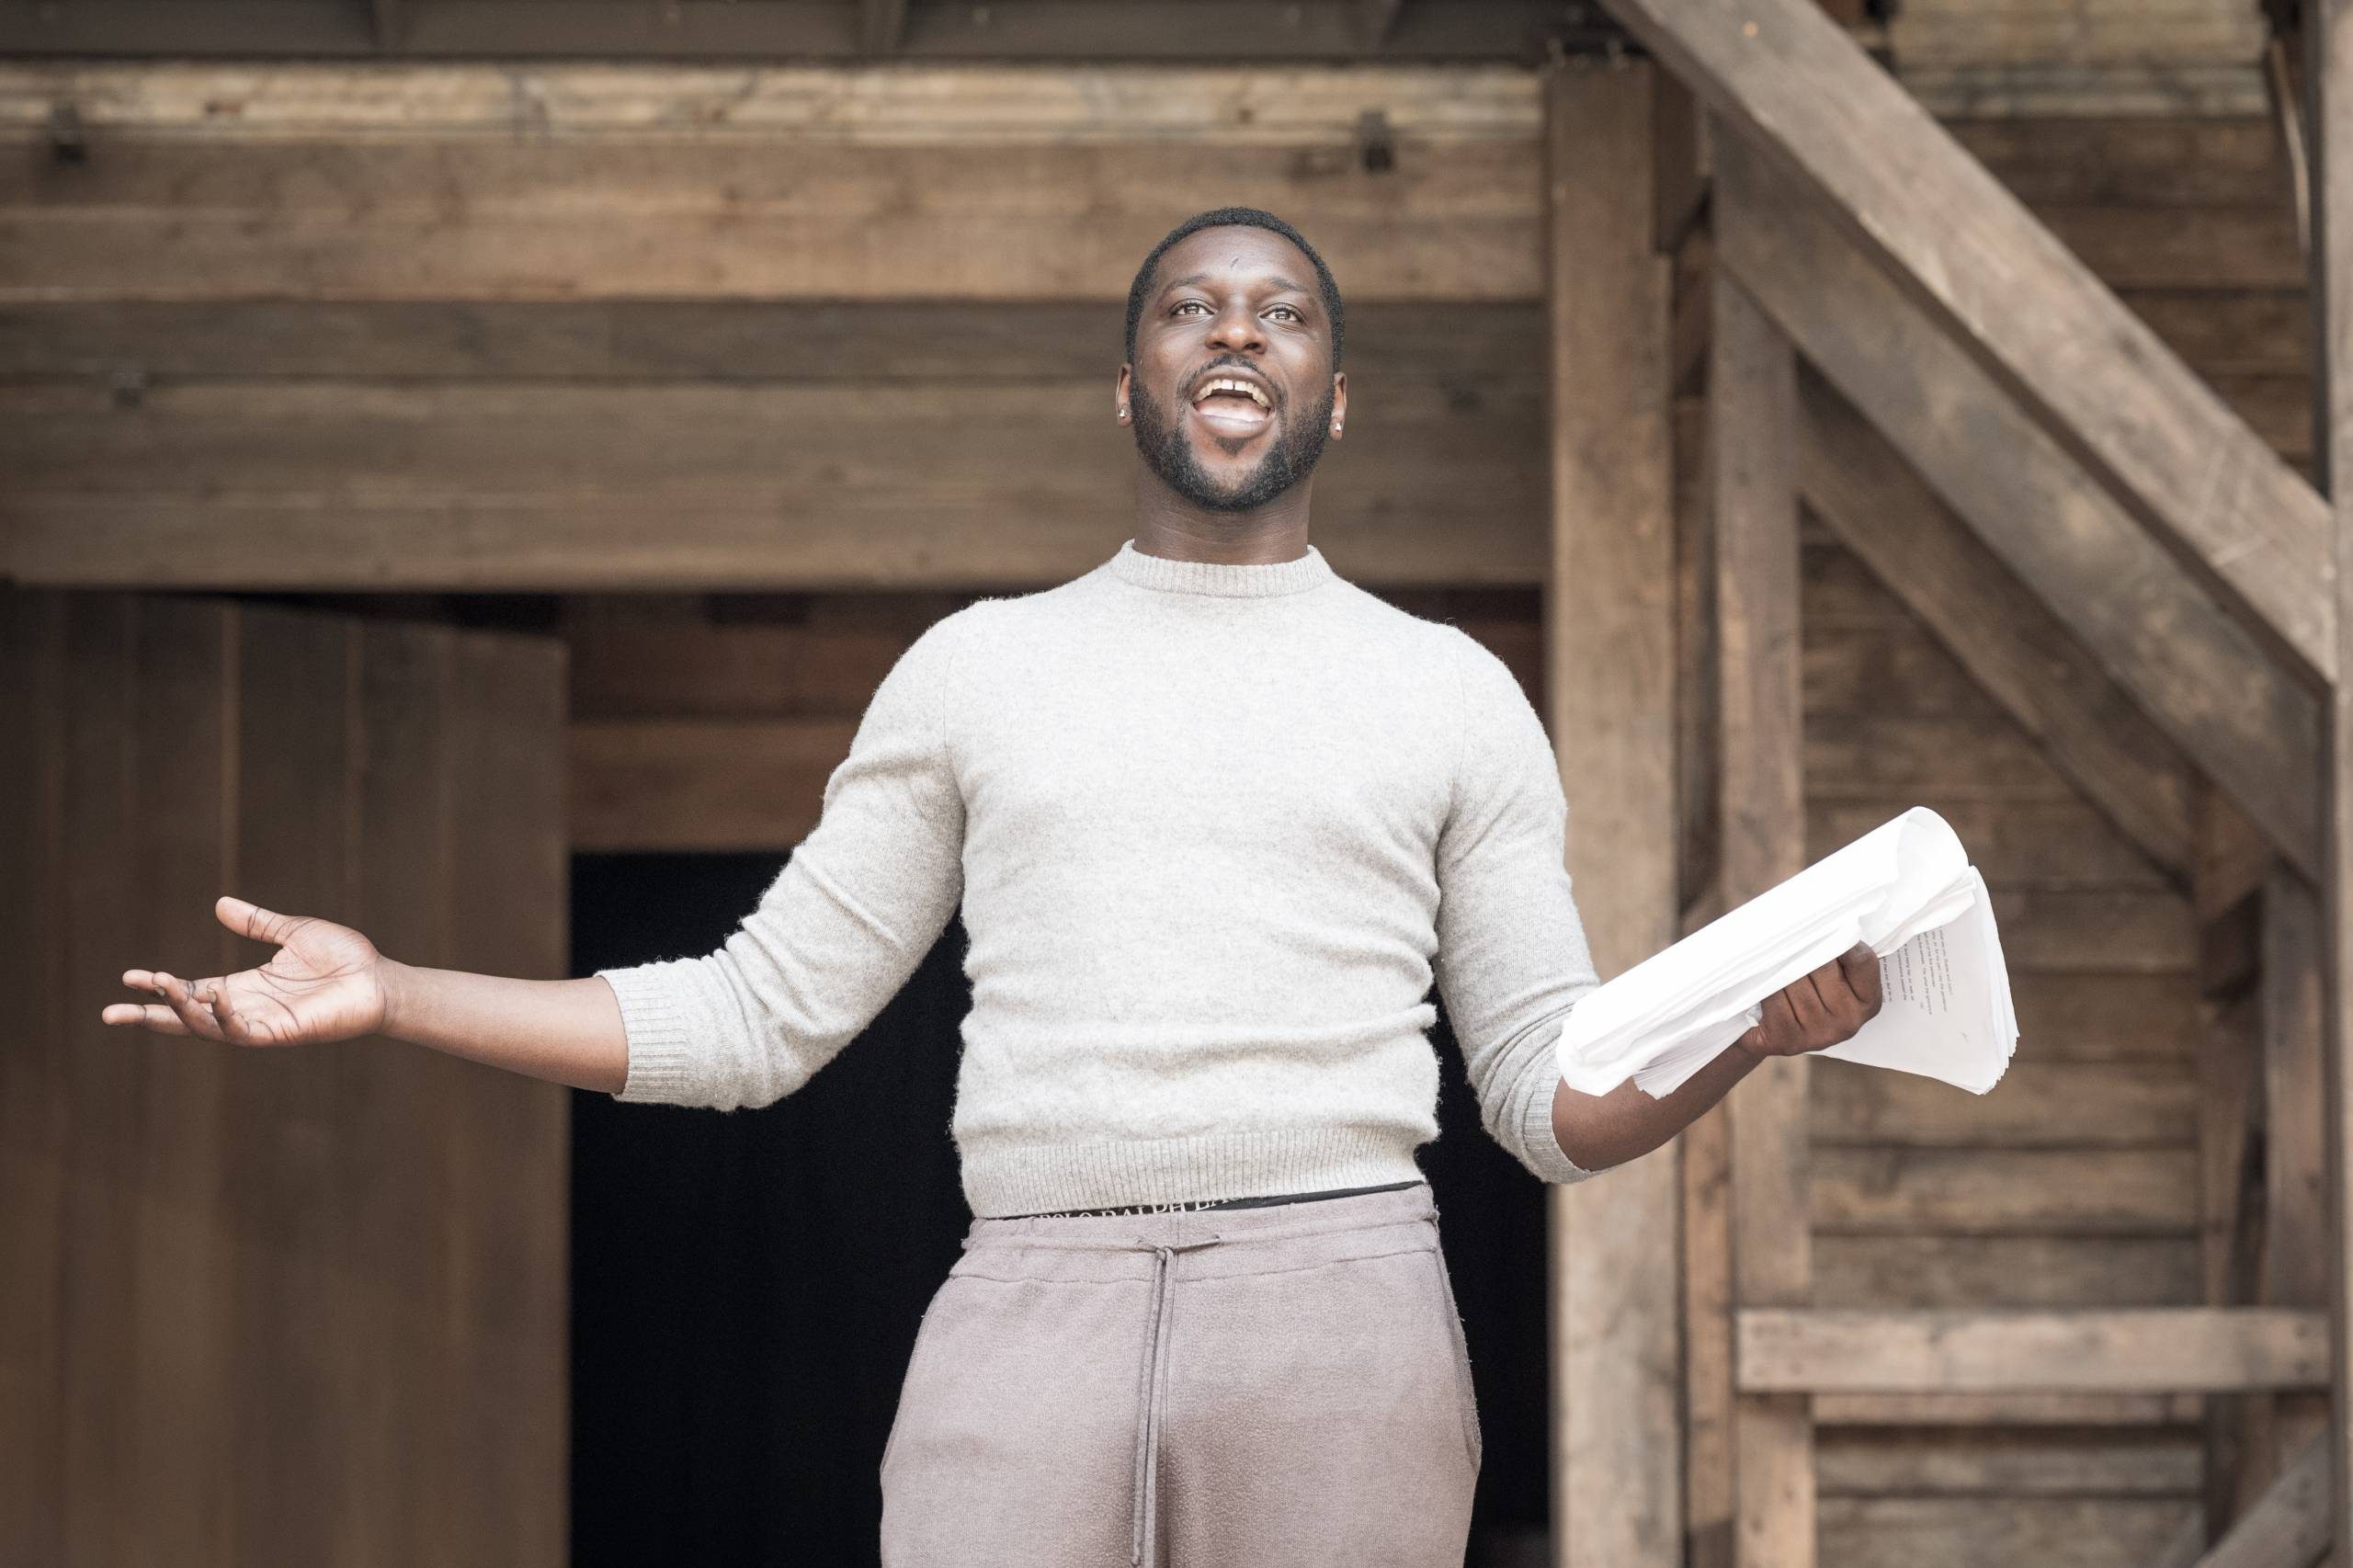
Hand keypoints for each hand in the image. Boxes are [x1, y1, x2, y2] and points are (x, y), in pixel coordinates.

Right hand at [102, 895, 391, 1046]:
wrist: (381, 979)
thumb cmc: (344, 959)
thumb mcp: (293, 932)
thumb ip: (257, 923)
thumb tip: (220, 904)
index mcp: (245, 986)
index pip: (191, 990)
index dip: (161, 987)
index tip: (130, 976)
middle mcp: (247, 1008)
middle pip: (187, 1018)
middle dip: (150, 1016)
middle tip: (111, 1013)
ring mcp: (263, 1024)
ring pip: (208, 1027)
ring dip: (182, 1011)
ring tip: (162, 989)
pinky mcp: (283, 1034)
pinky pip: (244, 1033)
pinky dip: (224, 1019)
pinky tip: (212, 999)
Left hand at [1735, 941, 1882, 1059]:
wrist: (1762, 1030)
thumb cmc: (1800, 989)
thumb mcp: (1828, 975)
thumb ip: (1836, 951)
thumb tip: (1825, 915)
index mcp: (1867, 1002)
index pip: (1862, 960)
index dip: (1841, 939)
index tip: (1823, 929)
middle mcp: (1849, 1022)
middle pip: (1823, 966)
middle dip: (1802, 952)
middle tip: (1789, 945)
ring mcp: (1820, 1034)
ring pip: (1795, 981)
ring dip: (1780, 969)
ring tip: (1774, 968)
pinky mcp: (1788, 1040)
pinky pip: (1774, 997)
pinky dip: (1764, 987)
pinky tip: (1762, 987)